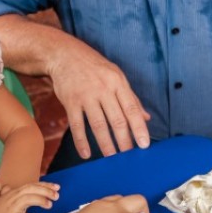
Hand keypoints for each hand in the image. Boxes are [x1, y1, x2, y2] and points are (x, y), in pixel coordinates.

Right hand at [0, 181, 59, 212]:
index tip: (57, 187)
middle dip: (45, 191)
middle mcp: (13, 198)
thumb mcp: (10, 202)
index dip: (45, 185)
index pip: (32, 185)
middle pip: (31, 189)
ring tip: (49, 205)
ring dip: (40, 201)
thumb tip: (37, 195)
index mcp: (14, 194)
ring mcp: (10, 209)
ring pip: (26, 200)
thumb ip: (22, 198)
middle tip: (57, 196)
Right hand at [48, 45, 150, 159]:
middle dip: (124, 140)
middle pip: (116, 119)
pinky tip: (86, 153)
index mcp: (118, 83)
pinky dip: (81, 141)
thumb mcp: (116, 76)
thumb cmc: (94, 67)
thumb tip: (146, 118)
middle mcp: (103, 89)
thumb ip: (131, 98)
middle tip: (128, 156)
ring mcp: (86, 95)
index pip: (132, 109)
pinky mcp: (70, 101)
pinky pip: (76, 125)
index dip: (139, 128)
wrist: (65, 54)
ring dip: (106, 144)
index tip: (144, 145)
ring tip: (111, 157)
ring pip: (98, 124)